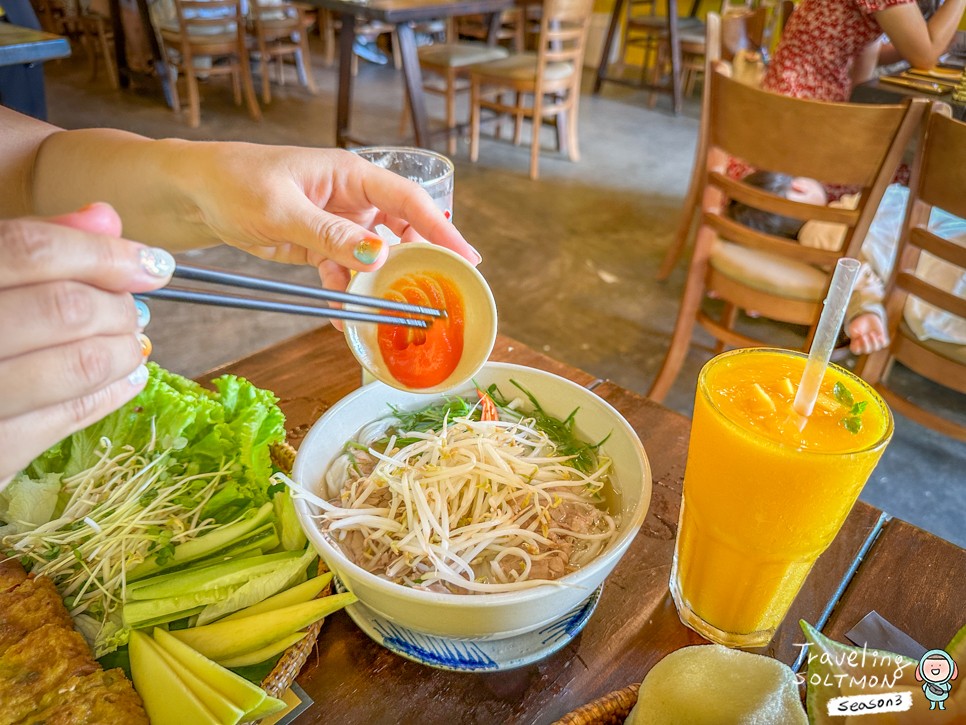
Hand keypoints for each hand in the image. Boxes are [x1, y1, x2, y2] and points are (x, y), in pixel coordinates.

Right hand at [0, 203, 172, 488]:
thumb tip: (104, 218)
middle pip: (63, 308)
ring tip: (132, 340)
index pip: (31, 251)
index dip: (103, 254)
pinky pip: (68, 417)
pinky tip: (127, 376)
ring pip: (79, 364)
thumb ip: (26, 246)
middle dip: (116, 306)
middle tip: (132, 309)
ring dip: (123, 349)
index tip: (153, 264)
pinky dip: (112, 391)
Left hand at [173, 145, 480, 291]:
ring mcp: (337, 223)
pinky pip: (344, 272)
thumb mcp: (284, 211)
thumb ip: (331, 235)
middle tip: (431, 297)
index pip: (410, 202)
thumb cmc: (235, 183)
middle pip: (401, 232)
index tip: (467, 259)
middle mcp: (352, 198)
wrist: (193, 194)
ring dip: (378, 285)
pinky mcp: (319, 245)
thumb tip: (379, 256)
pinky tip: (343, 318)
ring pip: (374, 258)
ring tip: (385, 314)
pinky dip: (345, 294)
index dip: (442, 230)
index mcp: (352, 175)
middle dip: (415, 264)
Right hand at [847, 312, 888, 355]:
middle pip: (867, 350)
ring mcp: (874, 345)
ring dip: (874, 341)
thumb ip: (853, 332)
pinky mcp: (881, 340)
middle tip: (864, 335)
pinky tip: (879, 335)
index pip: (856, 350)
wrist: (867, 319)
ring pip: (876, 348)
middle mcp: (866, 347)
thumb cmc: (858, 325)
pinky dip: (882, 340)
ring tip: (871, 332)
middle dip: (866, 343)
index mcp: (856, 345)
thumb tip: (857, 336)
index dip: (857, 346)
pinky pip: (884, 344)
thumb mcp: (853, 327)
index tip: (856, 340)